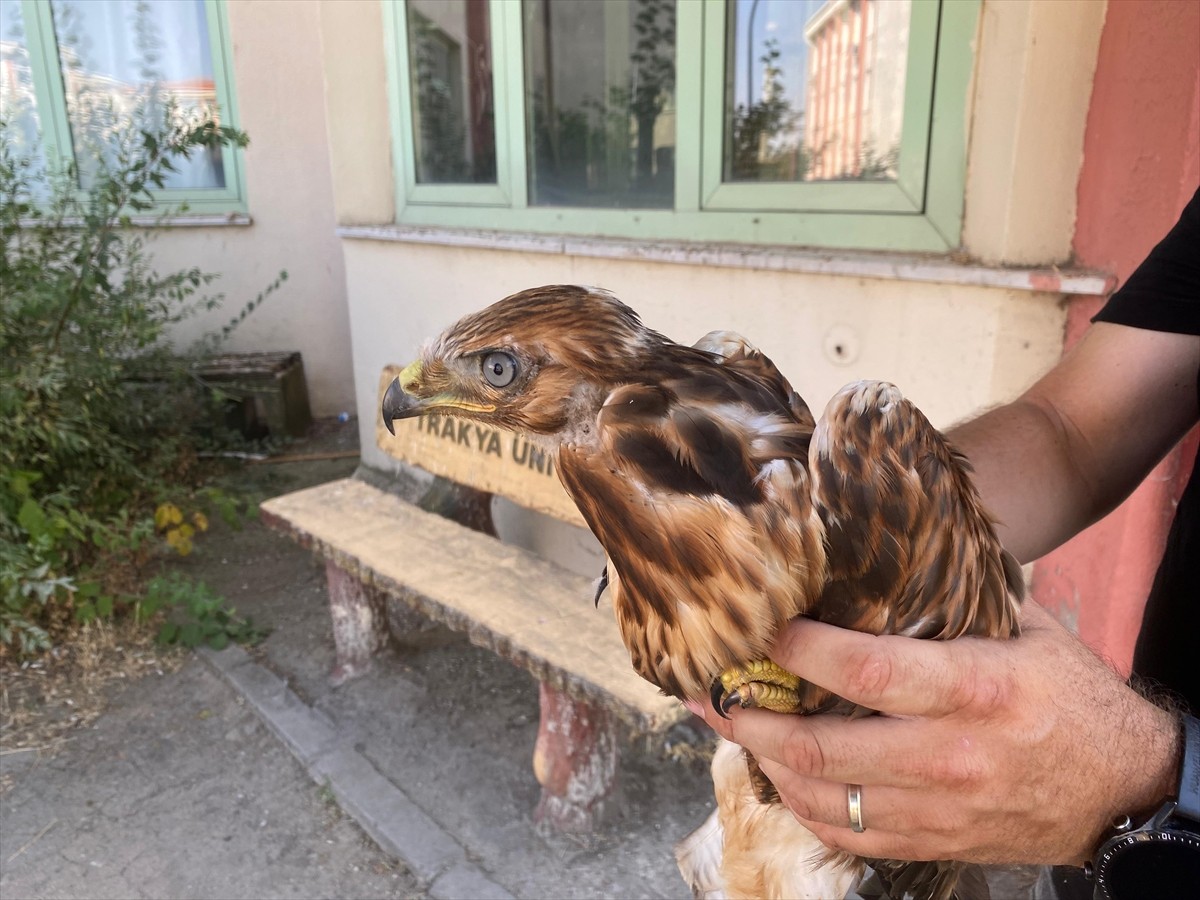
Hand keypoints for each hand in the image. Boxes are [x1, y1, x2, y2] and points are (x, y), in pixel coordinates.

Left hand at [688, 602, 1182, 865]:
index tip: (759, 625)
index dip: (800, 650)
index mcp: (974, 689)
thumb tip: (895, 548)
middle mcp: (949, 755)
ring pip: (822, 795)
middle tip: (713, 688)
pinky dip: (800, 803)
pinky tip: (777, 772)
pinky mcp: (933, 842)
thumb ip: (959, 597)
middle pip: (823, 745)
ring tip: (729, 724)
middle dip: (752, 717)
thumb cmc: (1071, 698)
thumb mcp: (1028, 632)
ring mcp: (937, 808)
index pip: (866, 671)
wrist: (1123, 791)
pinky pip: (845, 832)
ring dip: (762, 761)